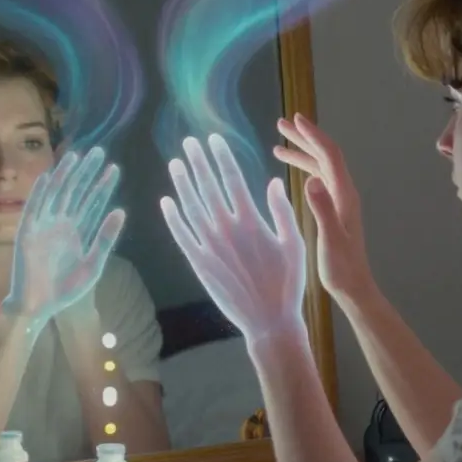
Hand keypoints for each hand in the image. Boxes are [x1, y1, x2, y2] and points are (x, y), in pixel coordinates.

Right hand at [2, 148, 125, 324]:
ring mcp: (44, 226)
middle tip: (99, 151)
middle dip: (86, 173)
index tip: (114, 168)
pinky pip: (34, 207)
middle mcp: (62, 224)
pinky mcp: (28, 232)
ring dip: (65, 176)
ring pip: (56, 194)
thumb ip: (106, 238)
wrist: (40, 306)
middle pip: (76, 192)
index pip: (93, 203)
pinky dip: (40, 191)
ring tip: (77, 156)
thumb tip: (121, 211)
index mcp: (79, 231)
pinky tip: (50, 175)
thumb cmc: (67, 290)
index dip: (102, 186)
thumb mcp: (93, 265)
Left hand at [160, 135, 305, 339]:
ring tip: (176, 164)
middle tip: (189, 143)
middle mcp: (227, 230)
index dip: (222, 157)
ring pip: (191, 207)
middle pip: (208, 187)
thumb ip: (283, 211)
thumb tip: (273, 182)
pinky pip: (181, 236)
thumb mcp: (295, 244)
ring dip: (182, 184)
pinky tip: (166, 202)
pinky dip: (173, 218)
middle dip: (198, 162)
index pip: (232, 179)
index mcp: (252, 221)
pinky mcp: (199, 264)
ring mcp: (210, 247)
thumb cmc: (288, 284)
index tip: (214, 139)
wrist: (269, 321)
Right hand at [273, 114, 375, 301]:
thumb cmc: (341, 267)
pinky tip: (292, 172)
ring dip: (302, 153)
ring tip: (280, 144)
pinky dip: (305, 170)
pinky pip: (320, 181)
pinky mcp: (335, 211)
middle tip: (282, 123)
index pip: (329, 156)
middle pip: (326, 157)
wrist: (354, 287)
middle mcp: (345, 193)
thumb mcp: (329, 238)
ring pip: (321, 168)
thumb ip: (322, 209)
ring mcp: (341, 202)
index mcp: (344, 195)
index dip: (312, 136)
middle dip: (305, 138)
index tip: (296, 120)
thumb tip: (311, 179)